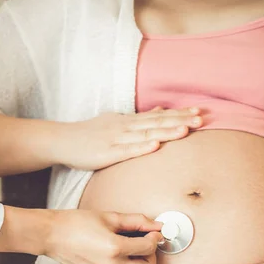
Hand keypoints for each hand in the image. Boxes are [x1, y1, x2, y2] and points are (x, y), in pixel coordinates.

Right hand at [45, 210, 163, 263]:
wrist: (51, 235)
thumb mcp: (109, 217)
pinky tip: (117, 251)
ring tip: (129, 244)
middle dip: (151, 255)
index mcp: (115, 248)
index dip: (155, 237)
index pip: (149, 248)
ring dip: (139, 261)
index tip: (153, 230)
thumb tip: (156, 224)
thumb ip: (136, 221)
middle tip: (145, 241)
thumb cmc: (76, 222)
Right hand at [56, 107, 201, 170]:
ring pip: (144, 134)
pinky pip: (126, 150)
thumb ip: (138, 118)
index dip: (178, 114)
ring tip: (185, 130)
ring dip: (165, 132)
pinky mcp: (106, 153)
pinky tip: (155, 146)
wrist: (62, 140)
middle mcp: (125, 126)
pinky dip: (141, 147)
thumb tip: (159, 110)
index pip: (157, 116)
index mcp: (128, 120)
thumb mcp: (115, 121)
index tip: (198, 112)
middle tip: (201, 119)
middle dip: (179, 121)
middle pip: (156, 123)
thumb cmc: (89, 133)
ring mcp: (116, 139)